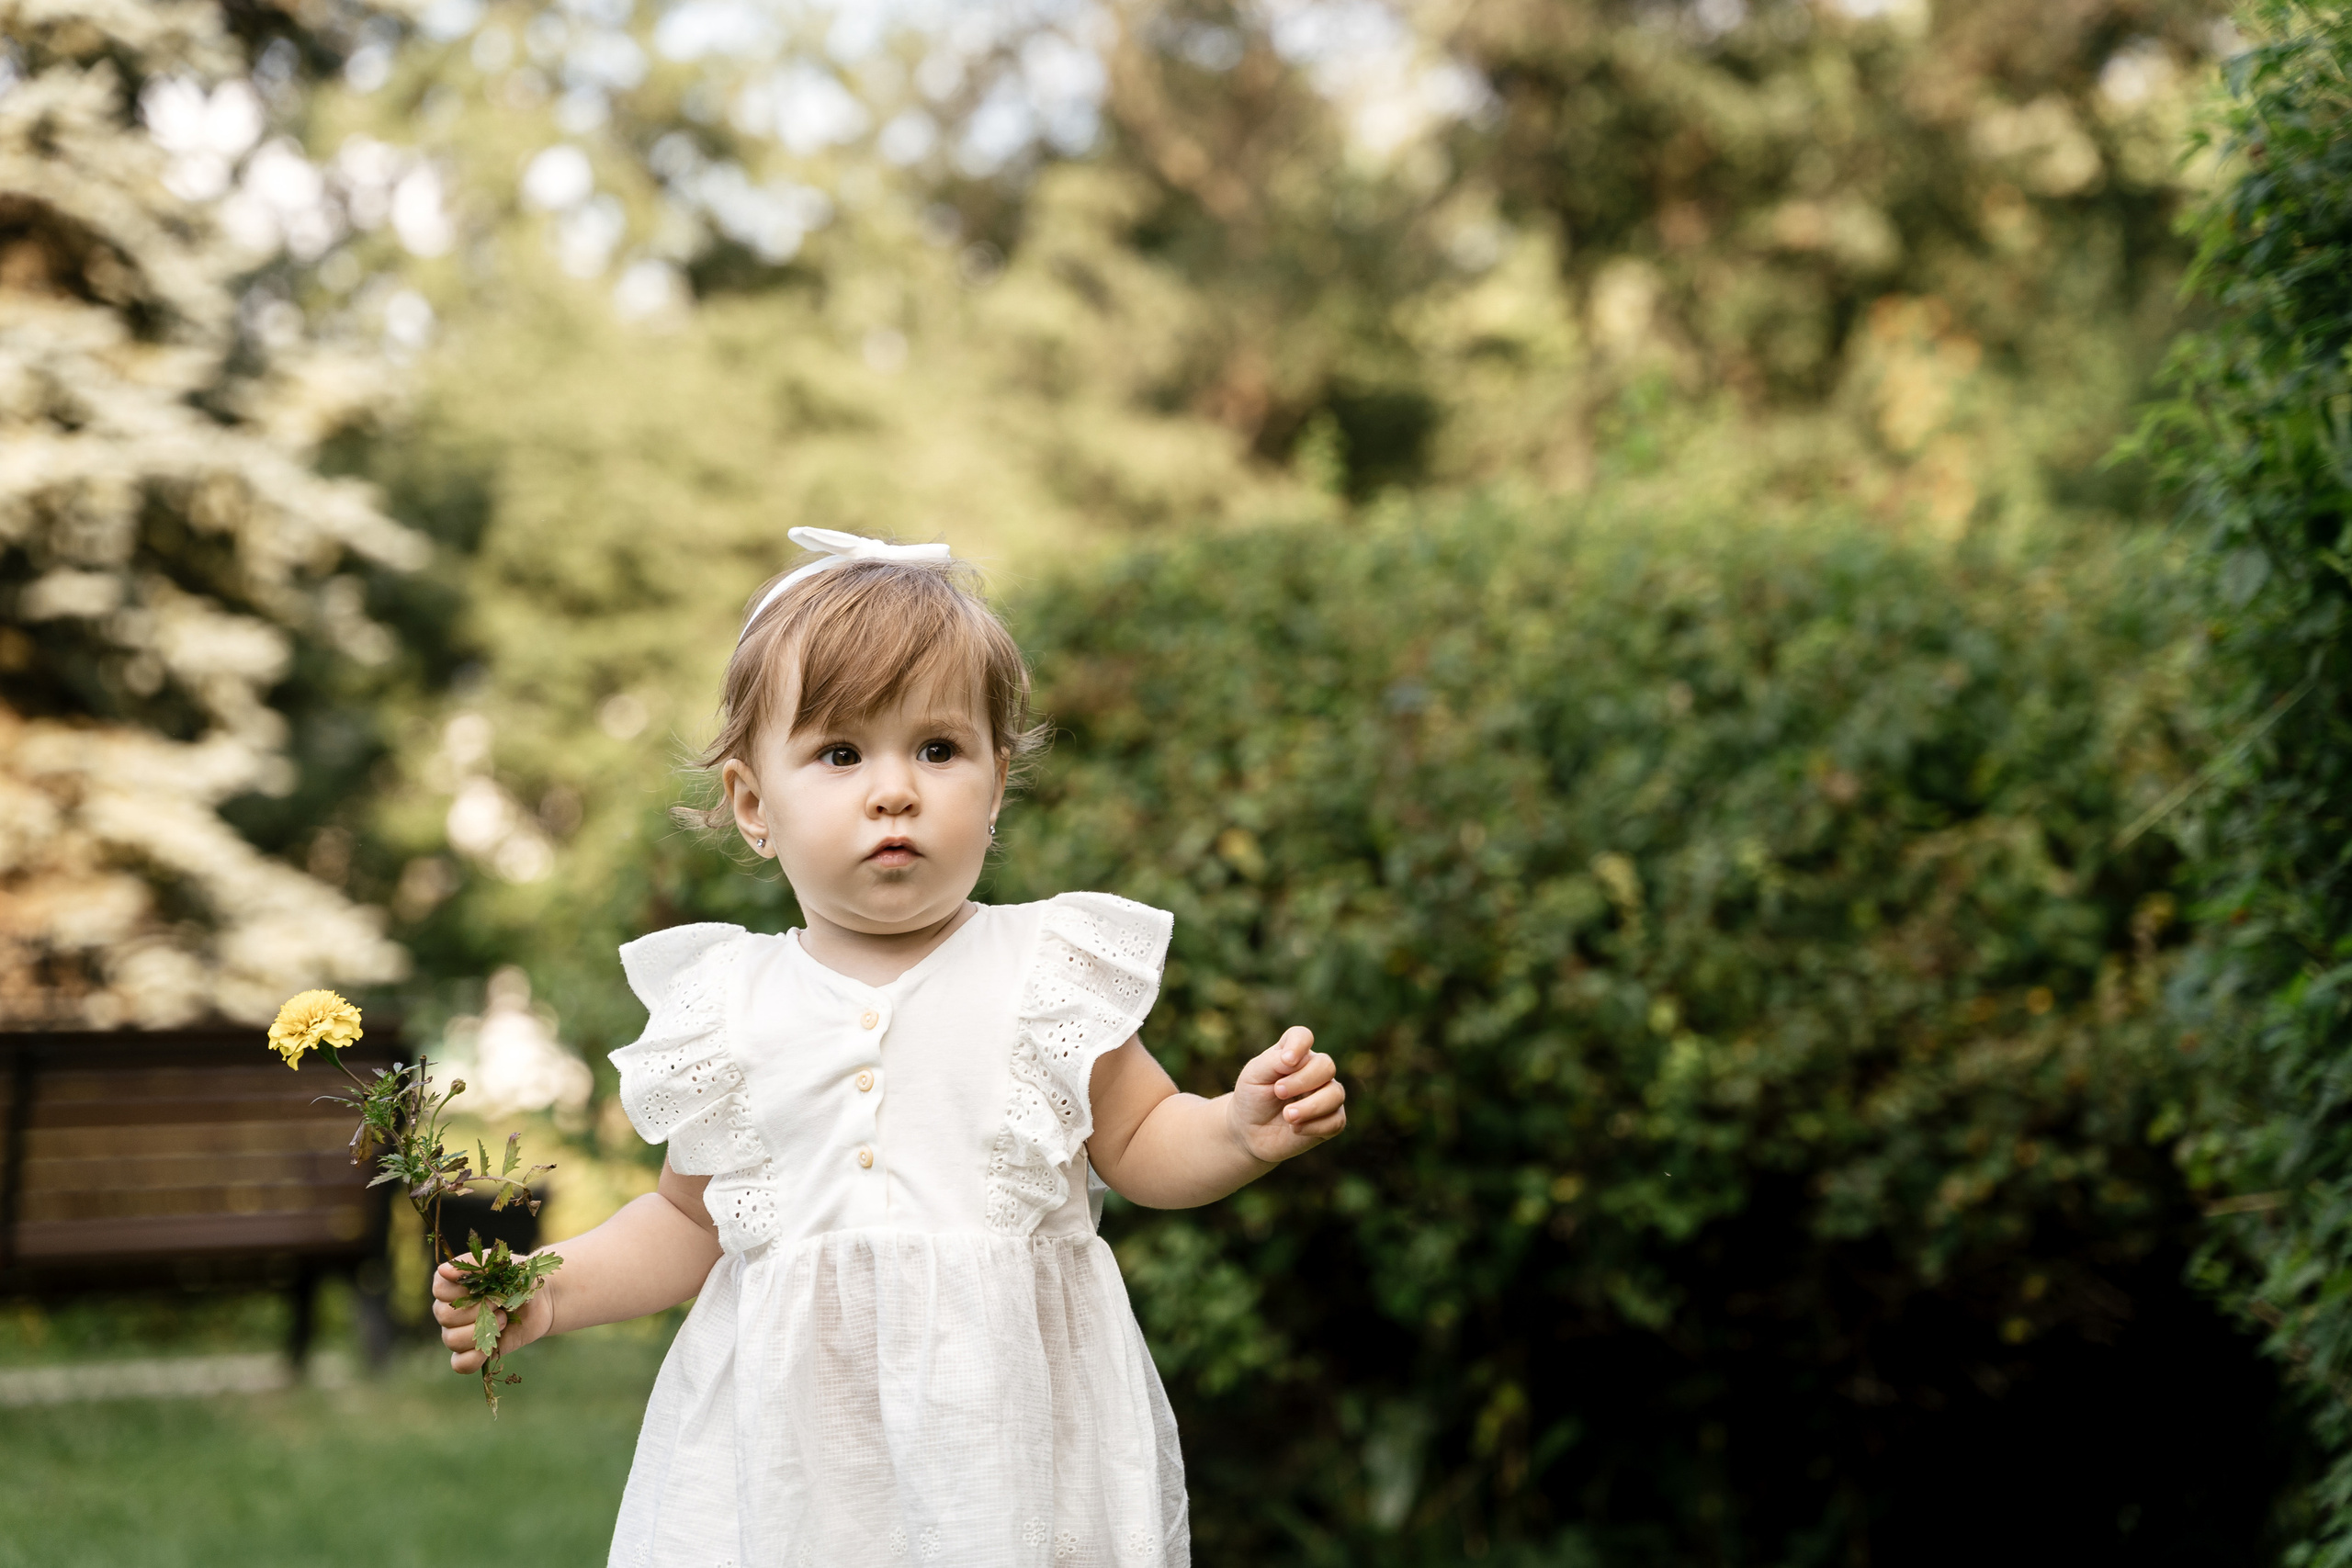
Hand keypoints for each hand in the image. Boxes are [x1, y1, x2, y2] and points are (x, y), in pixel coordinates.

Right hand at [432, 1255, 554, 1374]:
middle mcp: (450, 1310)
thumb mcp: (500, 1264)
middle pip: (444, 1317)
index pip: (439, 1290)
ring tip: (503, 1321)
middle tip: (499, 1304)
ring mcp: (459, 1332)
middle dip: (476, 1311)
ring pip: (451, 1340)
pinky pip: (459, 1364)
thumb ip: (472, 1264)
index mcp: (452, 1285)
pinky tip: (491, 1347)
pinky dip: (473, 1359)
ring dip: (479, 1332)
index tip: (487, 1287)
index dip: (462, 1291)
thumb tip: (443, 1270)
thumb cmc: (518, 1277)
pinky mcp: (473, 1352)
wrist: (542, 1299)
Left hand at [1229, 1026, 1346, 1164]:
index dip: (1299, 1045)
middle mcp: (1314, 1071)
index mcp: (1294, 1054)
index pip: (1303, 1037)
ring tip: (1288, 1116)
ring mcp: (1325, 1095)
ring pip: (1336, 1094)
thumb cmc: (1252, 1097)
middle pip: (1326, 1065)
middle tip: (1278, 1092)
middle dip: (1302, 1081)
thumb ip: (1273, 1061)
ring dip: (1311, 1107)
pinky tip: (1295, 1129)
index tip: (1286, 1062)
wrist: (1250, 1132)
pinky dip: (1315, 1126)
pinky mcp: (1331, 1120)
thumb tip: (1296, 1059)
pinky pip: (1337, 1120)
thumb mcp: (1254, 1076)